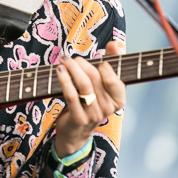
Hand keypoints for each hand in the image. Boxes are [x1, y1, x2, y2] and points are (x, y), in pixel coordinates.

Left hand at [54, 41, 125, 157]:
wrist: (75, 133)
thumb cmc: (90, 104)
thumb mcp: (101, 87)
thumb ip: (110, 64)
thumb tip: (113, 44)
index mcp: (118, 101)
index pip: (116, 81)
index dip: (108, 68)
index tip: (100, 60)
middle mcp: (108, 109)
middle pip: (96, 78)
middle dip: (82, 64)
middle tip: (71, 58)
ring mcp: (93, 115)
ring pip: (83, 85)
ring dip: (72, 68)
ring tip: (64, 60)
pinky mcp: (78, 118)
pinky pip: (71, 95)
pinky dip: (65, 80)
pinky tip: (59, 70)